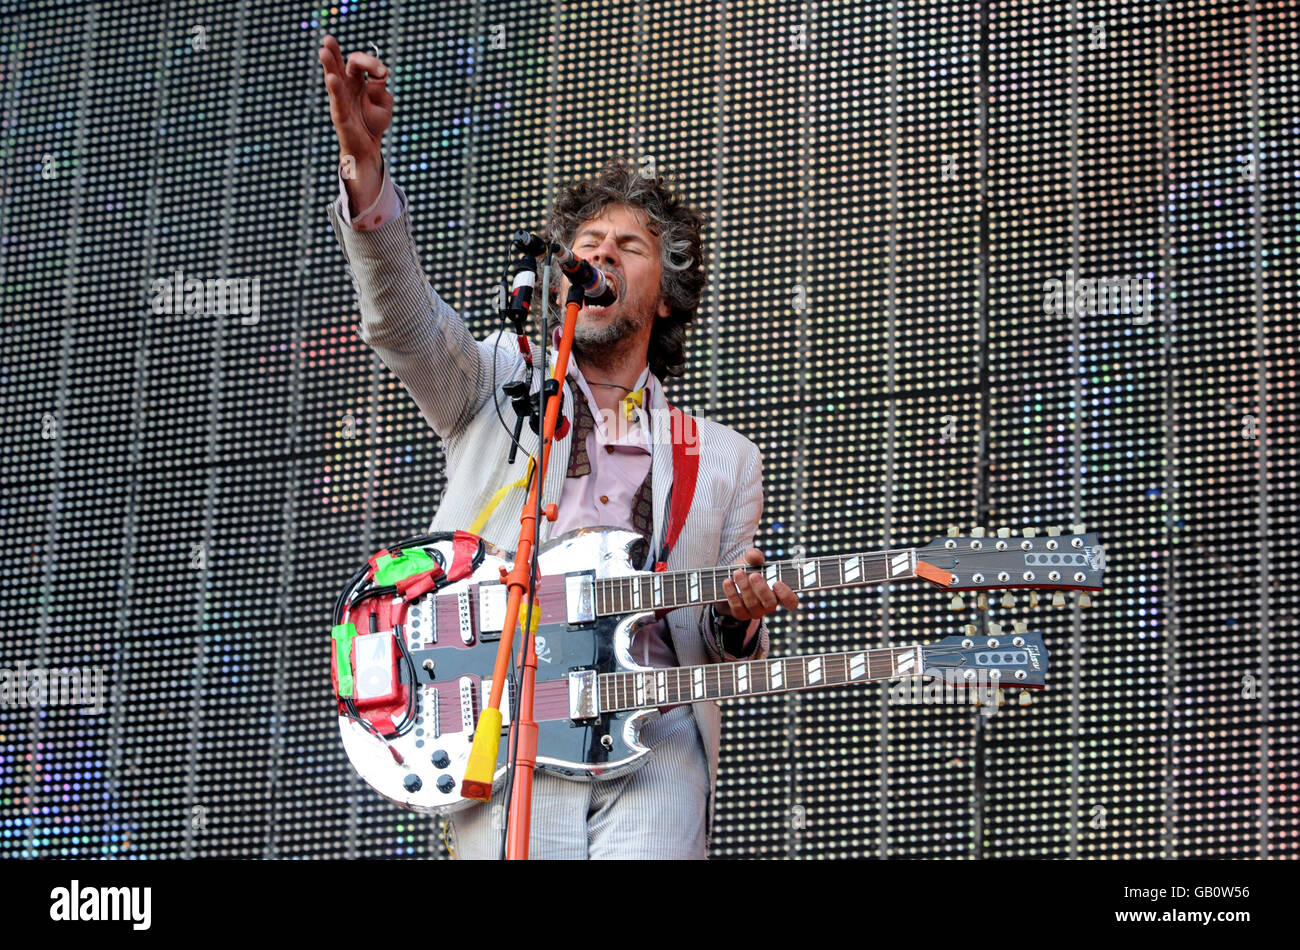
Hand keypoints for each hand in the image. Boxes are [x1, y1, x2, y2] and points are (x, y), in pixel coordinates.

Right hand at [318, 35, 392, 208]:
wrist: (368, 147)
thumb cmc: (374, 122)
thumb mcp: (385, 104)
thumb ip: (382, 90)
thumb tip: (379, 78)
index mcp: (359, 80)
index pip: (361, 63)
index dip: (372, 63)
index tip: (383, 73)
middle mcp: (347, 85)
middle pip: (342, 63)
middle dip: (336, 51)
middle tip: (328, 39)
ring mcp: (341, 97)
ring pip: (333, 76)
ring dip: (329, 63)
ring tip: (323, 50)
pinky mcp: (339, 112)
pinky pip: (337, 98)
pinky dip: (335, 87)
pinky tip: (332, 77)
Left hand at [718, 548, 799, 621]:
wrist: (729, 582)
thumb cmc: (747, 571)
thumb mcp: (751, 561)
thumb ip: (754, 556)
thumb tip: (755, 556)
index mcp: (778, 594)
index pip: (791, 602)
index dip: (787, 595)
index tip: (778, 583)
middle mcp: (768, 605)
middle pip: (770, 604)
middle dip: (762, 589)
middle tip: (754, 575)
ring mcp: (755, 611)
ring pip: (752, 604)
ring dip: (744, 587)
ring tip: (738, 572)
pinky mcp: (740, 614)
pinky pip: (737, 606)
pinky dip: (731, 593)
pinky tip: (727, 581)